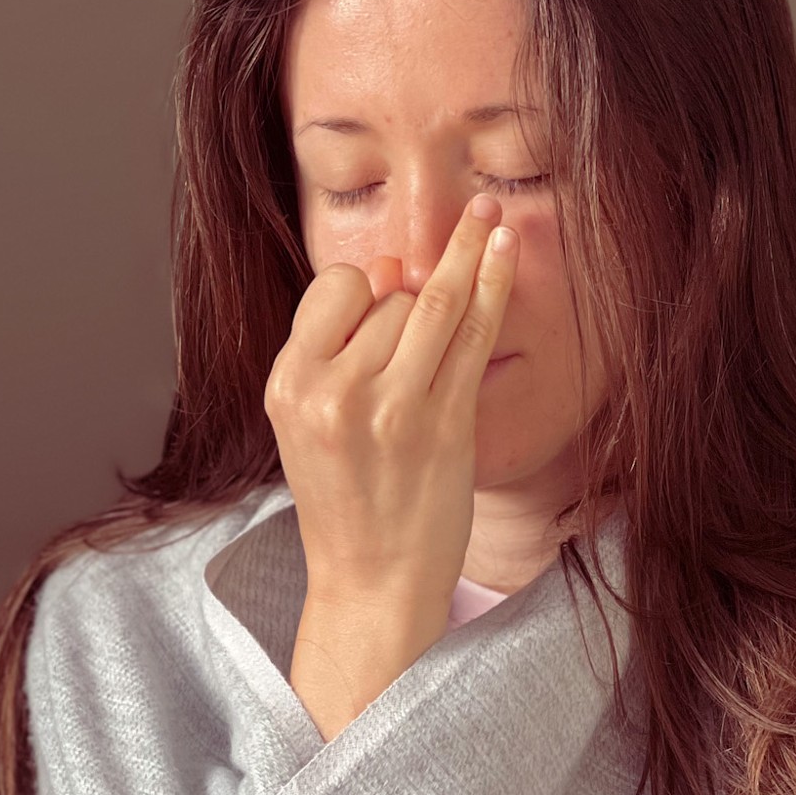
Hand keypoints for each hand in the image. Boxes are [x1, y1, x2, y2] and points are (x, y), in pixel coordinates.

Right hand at [264, 193, 520, 632]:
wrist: (374, 582)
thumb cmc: (347, 498)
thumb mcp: (311, 422)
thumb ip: (340, 349)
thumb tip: (392, 271)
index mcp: (290, 385)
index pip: (337, 288)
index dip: (369, 285)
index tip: (390, 294)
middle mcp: (333, 393)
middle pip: (389, 297)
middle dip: (416, 294)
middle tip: (431, 324)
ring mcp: (392, 409)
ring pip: (434, 302)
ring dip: (467, 256)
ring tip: (491, 212)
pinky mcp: (445, 424)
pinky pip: (474, 333)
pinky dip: (493, 283)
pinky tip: (505, 247)